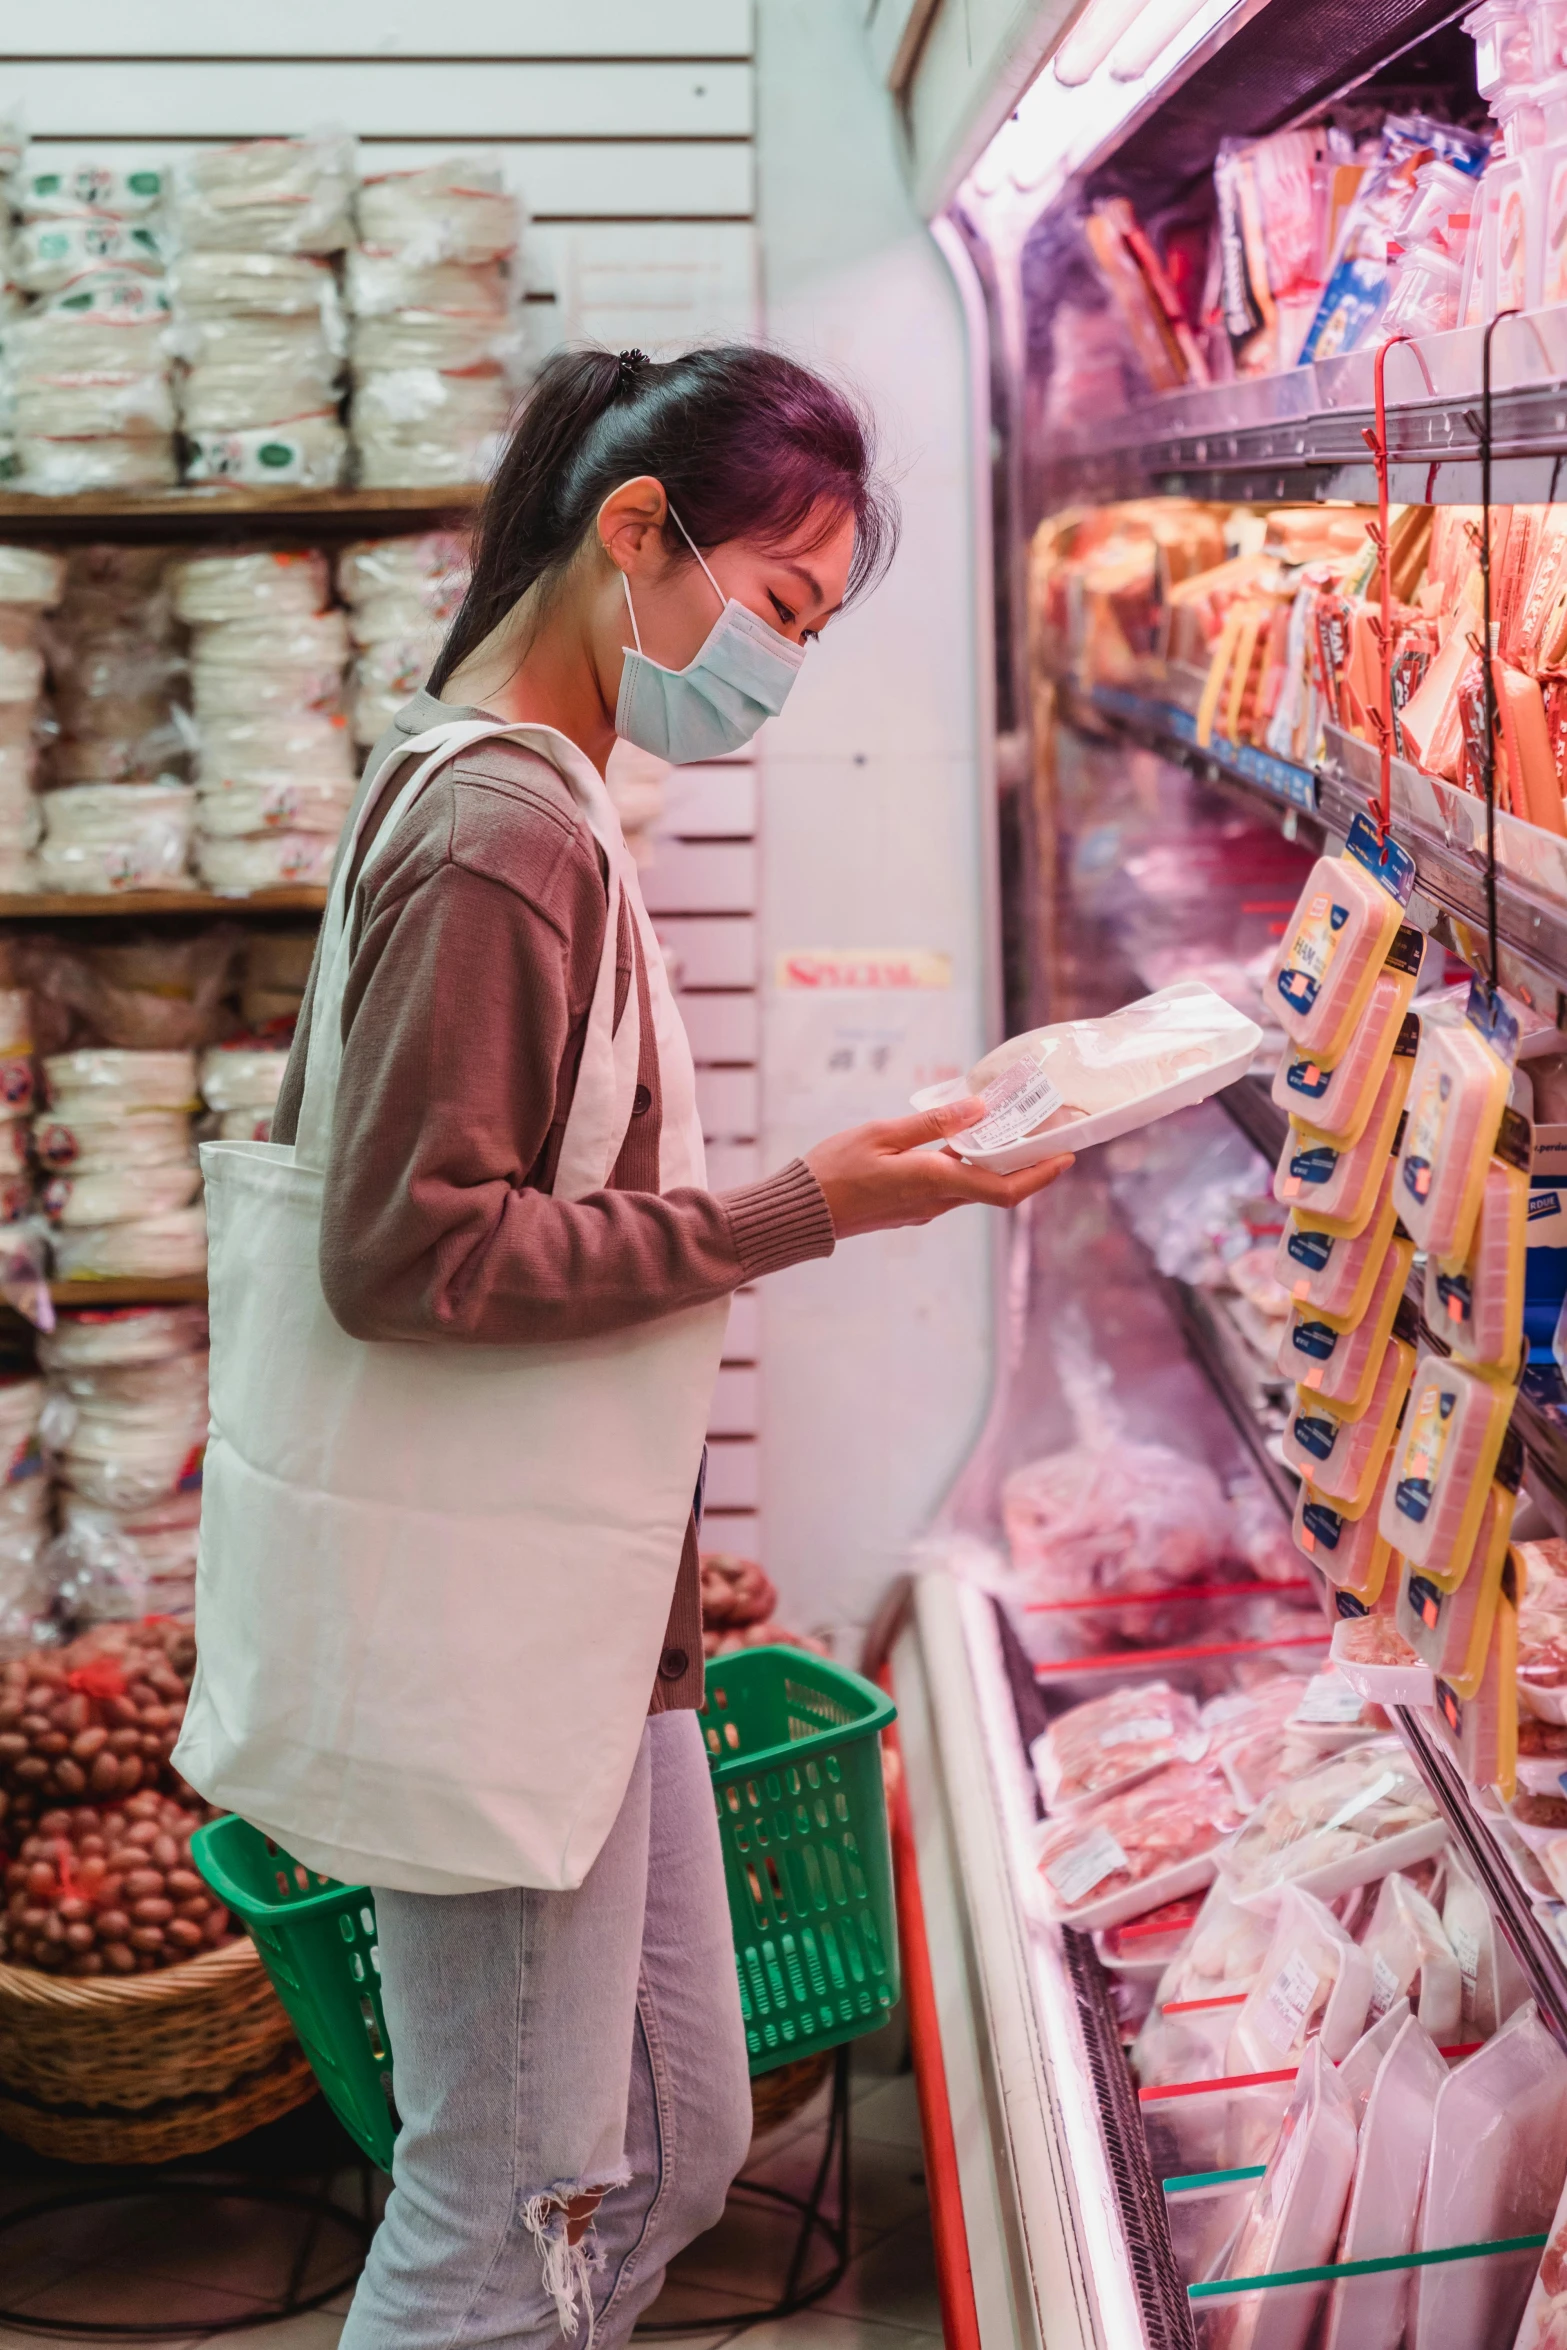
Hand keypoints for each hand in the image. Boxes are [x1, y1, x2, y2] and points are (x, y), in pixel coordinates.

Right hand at [804, 1097, 1073, 1239]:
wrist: (803, 1211)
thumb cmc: (834, 1169)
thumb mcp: (882, 1134)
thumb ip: (932, 1124)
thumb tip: (978, 1109)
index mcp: (934, 1182)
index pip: (1004, 1189)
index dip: (1040, 1175)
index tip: (1065, 1155)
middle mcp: (936, 1201)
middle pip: (998, 1188)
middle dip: (1028, 1162)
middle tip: (1046, 1130)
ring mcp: (925, 1209)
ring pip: (976, 1187)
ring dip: (999, 1164)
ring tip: (1013, 1128)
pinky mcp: (912, 1208)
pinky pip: (953, 1188)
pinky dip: (971, 1167)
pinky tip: (968, 1141)